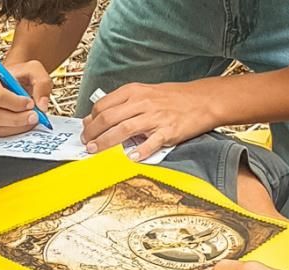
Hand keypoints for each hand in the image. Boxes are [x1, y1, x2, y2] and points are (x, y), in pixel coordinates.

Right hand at [0, 60, 51, 135]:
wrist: (13, 84)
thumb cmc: (20, 76)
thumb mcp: (34, 71)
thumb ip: (41, 83)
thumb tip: (41, 105)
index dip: (15, 103)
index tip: (30, 103)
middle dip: (17, 118)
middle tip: (34, 116)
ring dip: (17, 126)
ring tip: (31, 119)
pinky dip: (14, 131)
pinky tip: (24, 123)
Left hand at [81, 81, 217, 159]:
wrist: (203, 99)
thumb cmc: (172, 98)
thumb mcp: (145, 92)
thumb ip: (123, 103)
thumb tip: (101, 115)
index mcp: (134, 92)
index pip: (103, 106)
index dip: (90, 120)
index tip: (86, 129)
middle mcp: (142, 103)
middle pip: (109, 118)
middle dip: (92, 133)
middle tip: (86, 144)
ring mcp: (155, 117)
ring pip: (124, 130)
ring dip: (106, 143)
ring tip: (96, 151)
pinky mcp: (168, 130)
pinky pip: (151, 142)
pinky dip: (140, 151)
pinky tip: (131, 158)